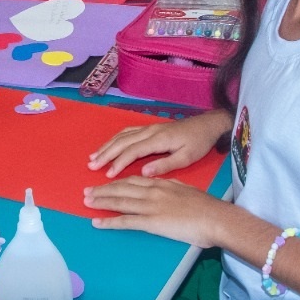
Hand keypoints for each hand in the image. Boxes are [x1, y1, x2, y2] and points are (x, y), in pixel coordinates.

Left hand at [84, 176, 228, 246]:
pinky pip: (125, 221)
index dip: (115, 181)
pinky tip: (97, 223)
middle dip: (102, 190)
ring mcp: (150, 206)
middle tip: (86, 191)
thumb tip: (161, 184)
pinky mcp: (151, 222)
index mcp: (160, 183)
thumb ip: (170, 186)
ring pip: (119, 202)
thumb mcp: (185, 189)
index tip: (103, 182)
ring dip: (100, 202)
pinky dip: (109, 221)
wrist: (215, 218)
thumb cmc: (205, 206)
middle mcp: (152, 191)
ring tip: (86, 203)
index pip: (132, 180)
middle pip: (121, 188)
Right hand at [88, 111, 227, 177]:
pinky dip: (114, 139)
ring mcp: (149, 127)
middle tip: (91, 165)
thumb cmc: (198, 143)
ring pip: (122, 135)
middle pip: (122, 142)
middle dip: (105, 153)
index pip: (132, 151)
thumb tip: (144, 173)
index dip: (118, 163)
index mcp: (158, 140)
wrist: (207, 124)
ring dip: (107, 146)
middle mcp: (150, 131)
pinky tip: (108, 145)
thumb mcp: (187, 157)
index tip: (107, 175)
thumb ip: (165, 165)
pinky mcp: (150, 127)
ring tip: (93, 156)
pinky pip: (127, 132)